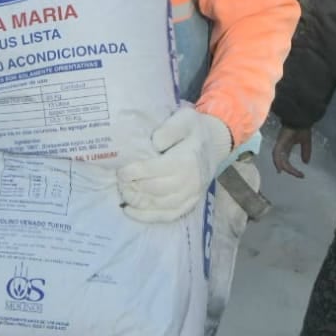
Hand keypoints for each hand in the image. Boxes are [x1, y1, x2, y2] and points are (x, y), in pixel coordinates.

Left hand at [117, 105, 232, 223]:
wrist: (216, 144)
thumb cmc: (195, 130)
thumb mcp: (185, 119)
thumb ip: (169, 129)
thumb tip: (154, 142)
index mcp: (186, 160)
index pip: (153, 170)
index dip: (132, 172)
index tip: (121, 169)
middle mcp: (189, 181)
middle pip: (153, 189)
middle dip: (132, 186)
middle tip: (119, 180)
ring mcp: (190, 195)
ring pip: (158, 205)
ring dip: (136, 201)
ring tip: (124, 192)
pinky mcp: (190, 204)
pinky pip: (167, 216)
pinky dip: (147, 217)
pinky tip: (130, 210)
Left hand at [273, 127, 312, 177]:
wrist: (302, 119)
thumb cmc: (302, 127)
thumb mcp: (306, 142)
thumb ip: (305, 152)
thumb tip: (306, 162)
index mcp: (287, 146)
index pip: (286, 160)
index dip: (292, 169)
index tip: (301, 175)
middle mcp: (282, 146)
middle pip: (282, 161)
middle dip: (288, 169)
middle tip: (298, 175)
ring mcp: (280, 143)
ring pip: (277, 158)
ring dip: (282, 166)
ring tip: (286, 173)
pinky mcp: (280, 141)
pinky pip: (277, 153)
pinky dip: (277, 160)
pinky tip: (280, 167)